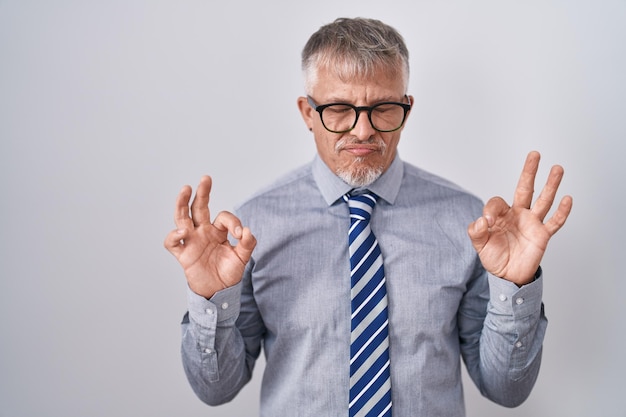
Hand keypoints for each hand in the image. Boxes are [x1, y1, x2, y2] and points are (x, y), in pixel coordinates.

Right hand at [164, 176, 255, 297]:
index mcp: (218, 230)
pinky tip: (182, 231)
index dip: (232, 222)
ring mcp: (191, 241)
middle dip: (202, 192)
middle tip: (206, 178)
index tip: (240, 234)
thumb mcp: (242, 258)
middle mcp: (203, 231)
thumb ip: (247, 244)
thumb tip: (247, 231)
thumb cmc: (228, 272)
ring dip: (182, 203)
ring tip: (186, 189)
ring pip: (182, 217)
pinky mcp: (183, 254)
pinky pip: (173, 242)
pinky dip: (174, 235)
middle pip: (199, 207)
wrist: (218, 291)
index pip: (223, 217)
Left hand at [467, 151, 572, 285]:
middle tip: (534, 155)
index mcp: (501, 215)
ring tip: (557, 168)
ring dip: (551, 185)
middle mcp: (518, 215)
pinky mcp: (542, 235)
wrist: (508, 276)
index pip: (497, 202)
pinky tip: (567, 199)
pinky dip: (561, 212)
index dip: (492, 210)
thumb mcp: (479, 245)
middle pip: (525, 188)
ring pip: (543, 200)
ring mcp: (532, 224)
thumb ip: (476, 232)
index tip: (489, 223)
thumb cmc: (494, 258)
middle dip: (529, 172)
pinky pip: (554, 222)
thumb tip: (482, 221)